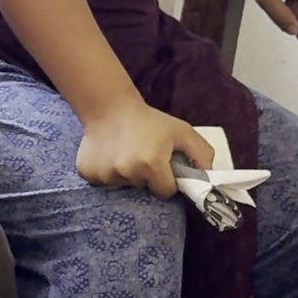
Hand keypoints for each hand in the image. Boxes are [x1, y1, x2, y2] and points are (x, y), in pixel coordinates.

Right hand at [76, 100, 215, 197]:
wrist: (109, 107)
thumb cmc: (148, 120)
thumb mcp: (181, 131)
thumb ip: (201, 153)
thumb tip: (209, 176)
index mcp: (151, 165)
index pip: (165, 191)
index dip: (167, 180)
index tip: (162, 166)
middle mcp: (127, 173)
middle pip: (143, 188)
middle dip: (146, 176)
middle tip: (142, 154)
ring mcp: (106, 175)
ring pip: (123, 186)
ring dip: (126, 174)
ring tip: (124, 152)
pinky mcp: (88, 174)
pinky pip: (103, 182)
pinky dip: (107, 172)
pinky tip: (109, 155)